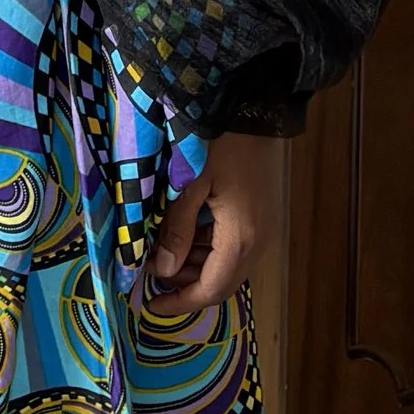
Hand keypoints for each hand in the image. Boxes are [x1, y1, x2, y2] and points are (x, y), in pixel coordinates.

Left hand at [148, 130, 281, 313]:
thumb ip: (176, 230)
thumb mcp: (189, 184)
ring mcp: (264, 227)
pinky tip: (183, 232)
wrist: (256, 109)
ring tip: (160, 252)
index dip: (181, 302)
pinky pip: (234, 245)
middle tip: (150, 274)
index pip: (212, 289)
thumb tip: (163, 272)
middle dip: (185, 284)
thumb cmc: (218, 143)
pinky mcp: (261, 214)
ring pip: (228, 264)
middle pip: (222, 281)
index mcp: (241, 238)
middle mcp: (259, 241)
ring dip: (195, 266)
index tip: (151, 305)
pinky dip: (208, 248)